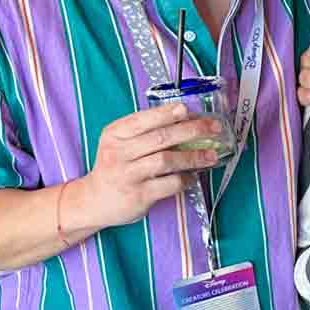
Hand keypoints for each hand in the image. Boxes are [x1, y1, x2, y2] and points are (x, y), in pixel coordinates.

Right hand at [73, 104, 220, 230]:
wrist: (94, 200)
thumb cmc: (115, 166)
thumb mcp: (120, 143)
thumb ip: (146, 131)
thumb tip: (188, 120)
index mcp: (115, 133)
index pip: (144, 118)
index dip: (168, 113)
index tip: (189, 109)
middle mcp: (119, 152)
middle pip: (161, 137)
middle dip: (192, 130)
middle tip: (214, 128)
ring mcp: (128, 175)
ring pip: (167, 160)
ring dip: (194, 157)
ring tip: (211, 156)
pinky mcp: (138, 195)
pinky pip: (169, 184)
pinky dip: (186, 179)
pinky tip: (194, 177)